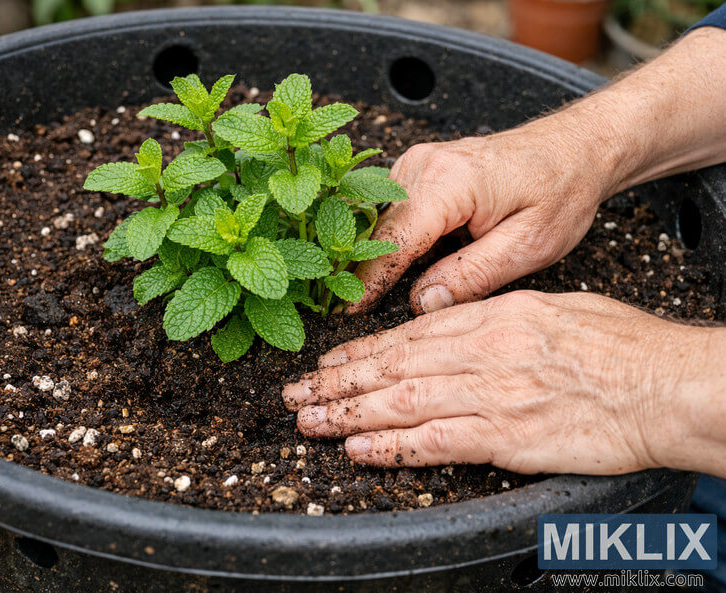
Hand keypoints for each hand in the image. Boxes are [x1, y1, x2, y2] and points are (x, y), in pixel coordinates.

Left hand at [282, 291, 722, 475]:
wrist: (665, 384)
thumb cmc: (620, 345)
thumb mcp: (552, 309)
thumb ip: (498, 318)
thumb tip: (457, 322)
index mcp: (493, 317)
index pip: (409, 334)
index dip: (361, 351)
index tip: (328, 361)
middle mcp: (481, 351)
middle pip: (392, 366)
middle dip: (337, 381)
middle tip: (295, 393)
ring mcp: (490, 393)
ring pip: (400, 401)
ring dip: (348, 412)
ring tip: (310, 421)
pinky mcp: (506, 436)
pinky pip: (435, 442)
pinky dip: (391, 446)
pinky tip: (359, 449)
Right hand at [349, 131, 613, 314]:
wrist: (577, 148)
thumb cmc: (562, 191)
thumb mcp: (529, 246)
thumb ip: (472, 276)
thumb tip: (421, 303)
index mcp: (446, 182)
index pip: (392, 241)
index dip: (369, 281)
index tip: (349, 312)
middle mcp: (421, 165)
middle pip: (376, 230)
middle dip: (366, 270)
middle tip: (358, 310)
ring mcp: (415, 164)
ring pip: (380, 222)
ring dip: (380, 256)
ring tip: (387, 291)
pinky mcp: (418, 170)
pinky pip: (393, 212)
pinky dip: (395, 241)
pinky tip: (413, 264)